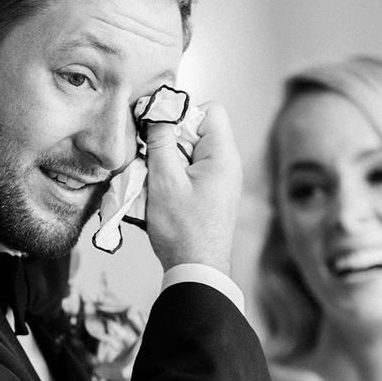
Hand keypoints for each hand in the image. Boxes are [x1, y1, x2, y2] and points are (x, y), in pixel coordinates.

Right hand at [144, 101, 241, 274]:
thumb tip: (158, 109)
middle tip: (153, 158)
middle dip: (171, 139)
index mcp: (223, 156)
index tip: (161, 131)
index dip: (184, 113)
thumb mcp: (165, 180)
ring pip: (191, 151)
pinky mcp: (211, 194)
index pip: (211, 110)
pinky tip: (161, 192)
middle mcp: (228, 164)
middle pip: (198, 130)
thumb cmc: (184, 230)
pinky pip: (191, 171)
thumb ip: (161, 141)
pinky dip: (174, 175)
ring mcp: (221, 180)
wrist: (196, 271)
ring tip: (156, 180)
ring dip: (169, 159)